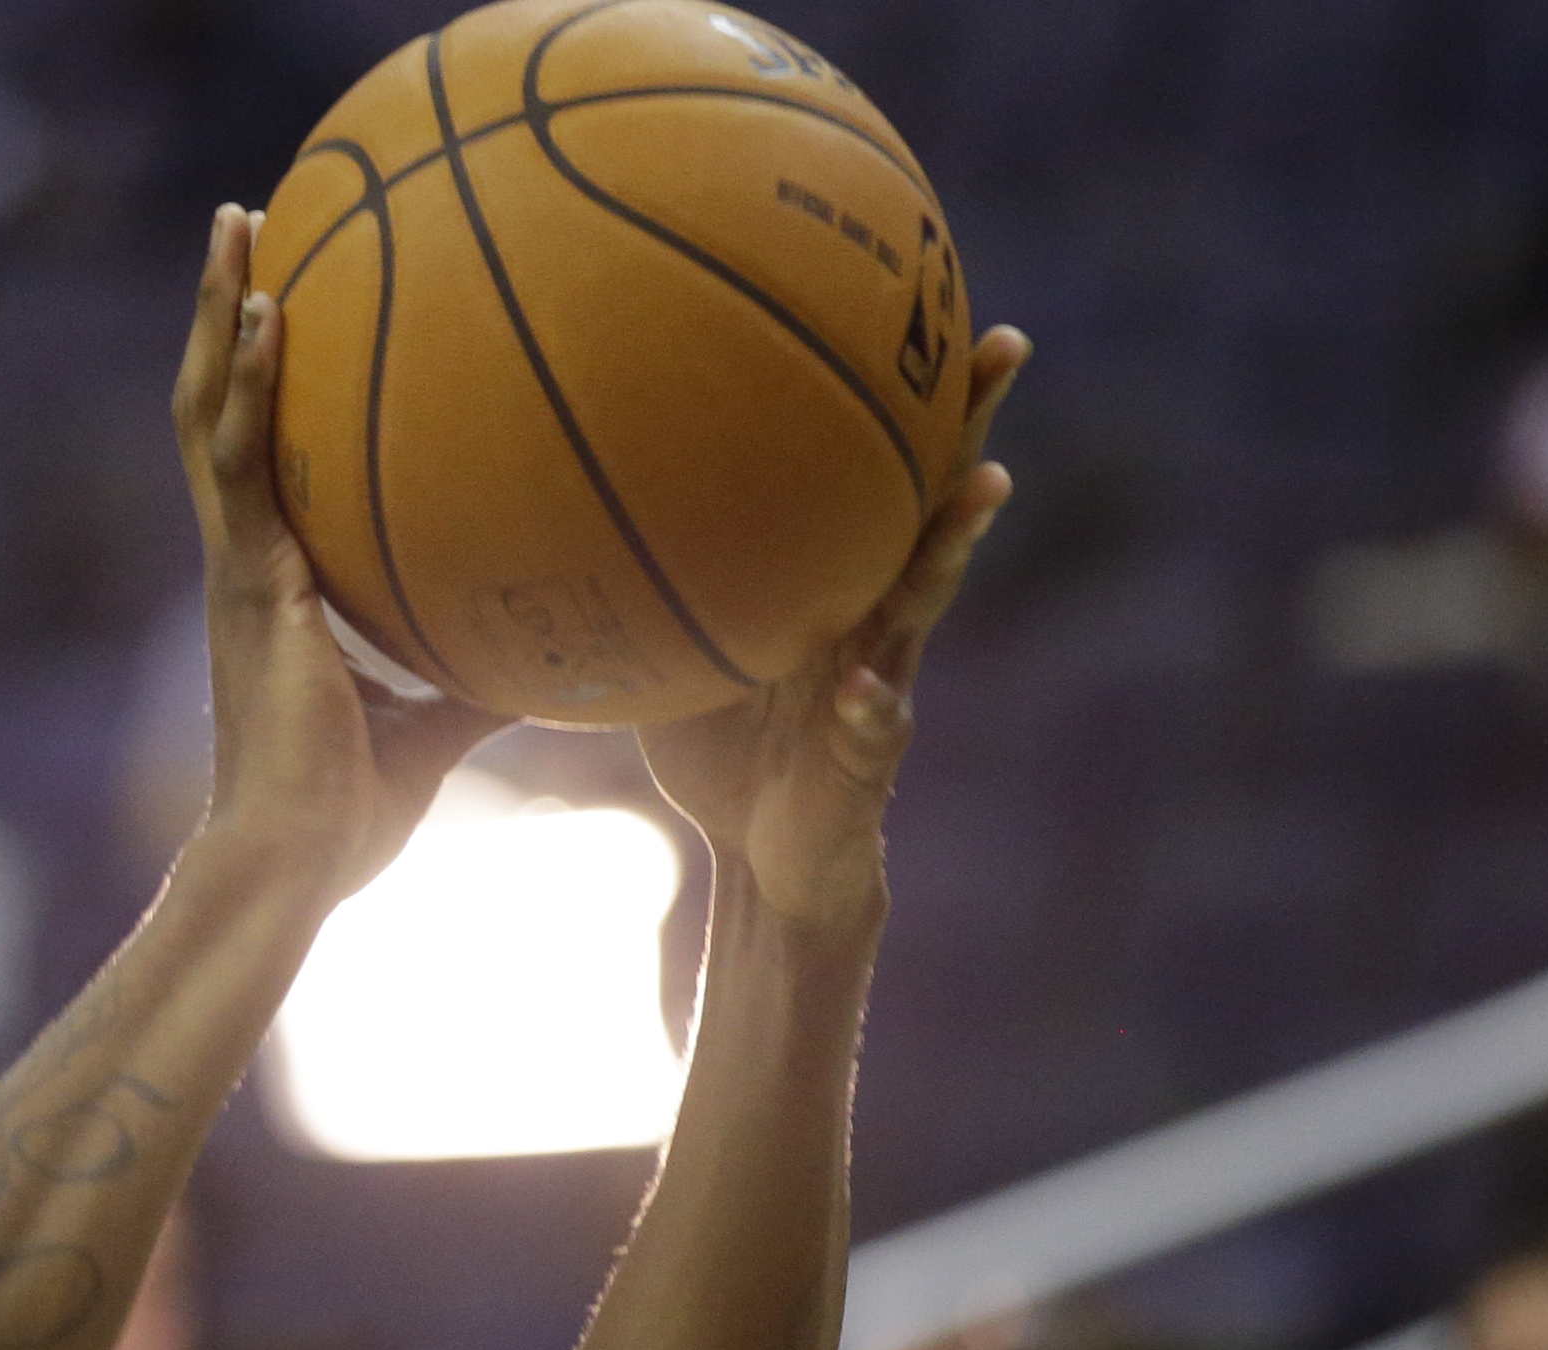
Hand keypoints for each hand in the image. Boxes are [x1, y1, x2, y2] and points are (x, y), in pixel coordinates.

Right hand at [174, 205, 502, 899]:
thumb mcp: (437, 731)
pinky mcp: (249, 579)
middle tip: (246, 223)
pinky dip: (247, 380)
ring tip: (238, 224)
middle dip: (226, 317)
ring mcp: (240, 567)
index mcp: (275, 592)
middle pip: (219, 413)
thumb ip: (482, 678)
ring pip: (211, 414)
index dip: (259, 388)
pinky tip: (271, 308)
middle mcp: (246, 564)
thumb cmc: (350, 821)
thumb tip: (563, 655)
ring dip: (222, 314)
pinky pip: (242, 458)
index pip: (259, 467)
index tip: (281, 309)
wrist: (293, 863)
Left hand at [639, 327, 1029, 930]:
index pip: (874, 469)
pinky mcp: (870, 761)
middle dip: (970, 424)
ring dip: (957, 544)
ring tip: (984, 489)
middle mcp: (872, 616)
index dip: (903, 393)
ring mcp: (882, 680)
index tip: (921, 294)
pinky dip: (875, 711)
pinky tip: (868, 693)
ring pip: (928, 601)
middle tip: (1006, 342)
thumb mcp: (670, 649)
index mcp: (832, 581)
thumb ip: (641, 585)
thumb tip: (541, 507)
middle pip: (930, 502)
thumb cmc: (718, 745)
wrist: (758, 858)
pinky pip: (878, 730)